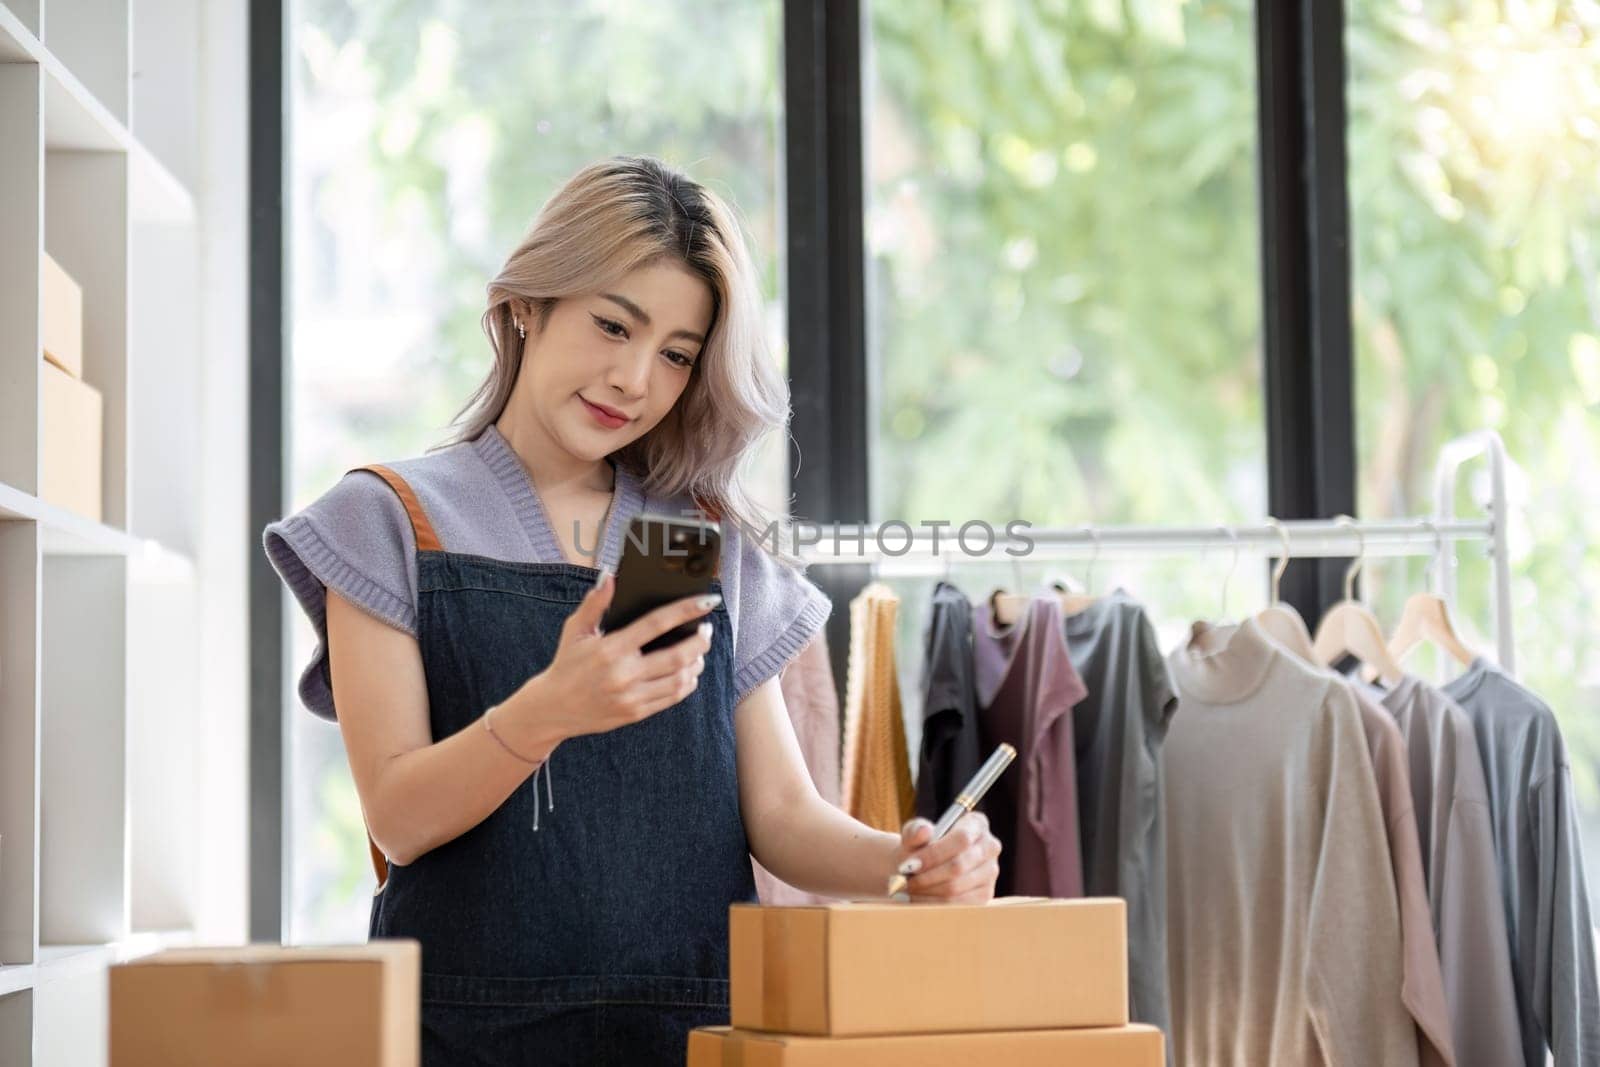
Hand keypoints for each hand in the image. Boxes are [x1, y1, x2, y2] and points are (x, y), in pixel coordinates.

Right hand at [524, 570, 719, 740]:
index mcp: (611, 649)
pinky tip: (689, 672)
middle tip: (707, 629)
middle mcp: (624, 674)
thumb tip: (609, 576)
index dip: (686, 610)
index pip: (657, 623)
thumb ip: (594, 603)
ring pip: (680, 679)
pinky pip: (672, 698)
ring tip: (700, 650)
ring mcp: (631, 696)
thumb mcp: (575, 630)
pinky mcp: (636, 713)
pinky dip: (687, 683)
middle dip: (701, 641)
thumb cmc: (566, 664)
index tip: (707, 602)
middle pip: (678, 656)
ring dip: (697, 663)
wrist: (553, 708)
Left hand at [892, 812, 1000, 902]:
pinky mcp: (985, 894)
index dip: (935, 853)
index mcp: (977, 824)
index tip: (910, 864)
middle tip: (906, 881)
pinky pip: (958, 904)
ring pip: (956, 887)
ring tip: (909, 889)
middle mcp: (990, 847)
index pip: (961, 838)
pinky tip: (919, 899)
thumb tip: (924, 831)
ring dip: (928, 891)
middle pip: (958, 866)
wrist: (923, 867)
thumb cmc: (920, 846)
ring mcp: (990, 872)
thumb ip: (915, 830)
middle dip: (927, 876)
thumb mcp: (913, 834)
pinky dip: (934, 903)